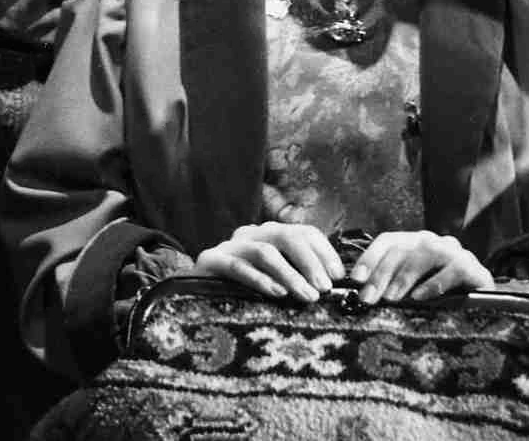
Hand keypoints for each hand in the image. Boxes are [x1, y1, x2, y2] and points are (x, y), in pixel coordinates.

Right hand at [194, 222, 344, 302]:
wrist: (189, 294)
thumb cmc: (241, 291)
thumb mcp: (273, 280)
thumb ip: (297, 277)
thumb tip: (332, 287)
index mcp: (270, 234)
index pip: (304, 232)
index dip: (324, 251)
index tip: (339, 276)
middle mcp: (252, 233)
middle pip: (287, 236)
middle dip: (310, 262)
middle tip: (324, 288)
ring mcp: (231, 245)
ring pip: (265, 251)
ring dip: (290, 274)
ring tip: (307, 296)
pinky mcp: (211, 260)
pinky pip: (239, 266)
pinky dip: (260, 279)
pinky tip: (277, 293)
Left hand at [348, 231, 492, 303]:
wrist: (487, 305)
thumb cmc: (442, 300)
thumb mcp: (412, 292)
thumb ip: (392, 289)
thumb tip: (361, 298)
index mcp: (415, 245)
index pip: (388, 241)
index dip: (370, 257)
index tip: (356, 279)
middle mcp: (433, 243)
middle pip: (403, 248)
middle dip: (381, 273)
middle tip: (368, 297)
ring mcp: (455, 253)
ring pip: (426, 253)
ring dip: (405, 275)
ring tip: (391, 298)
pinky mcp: (474, 268)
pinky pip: (454, 269)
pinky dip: (435, 283)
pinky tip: (421, 297)